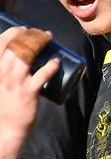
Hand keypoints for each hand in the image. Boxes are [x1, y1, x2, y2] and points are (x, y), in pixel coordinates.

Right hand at [0, 26, 58, 143]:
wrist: (6, 130)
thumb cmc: (4, 106)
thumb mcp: (0, 84)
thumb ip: (5, 72)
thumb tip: (18, 58)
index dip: (12, 33)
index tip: (23, 29)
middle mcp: (2, 73)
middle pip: (15, 45)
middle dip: (29, 34)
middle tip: (40, 32)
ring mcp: (15, 82)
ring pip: (27, 55)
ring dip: (40, 43)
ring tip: (49, 38)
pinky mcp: (28, 92)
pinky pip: (42, 75)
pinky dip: (51, 66)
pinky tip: (57, 61)